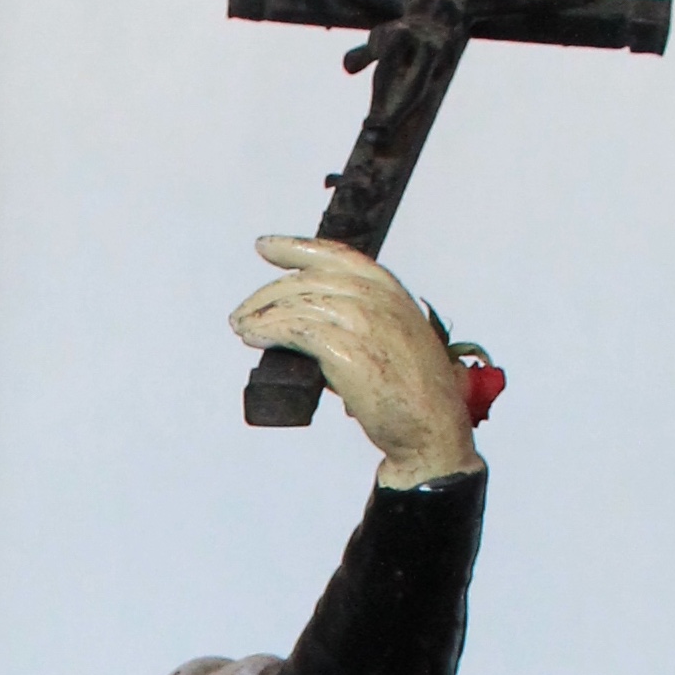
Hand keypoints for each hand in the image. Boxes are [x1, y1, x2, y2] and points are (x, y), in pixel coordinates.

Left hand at [229, 237, 477, 487]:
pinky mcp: (346, 350)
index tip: (265, 248)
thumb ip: (358, 324)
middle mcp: (376, 297)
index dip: (296, 248)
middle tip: (243, 312)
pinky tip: (254, 338)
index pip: (336, 256)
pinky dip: (269, 331)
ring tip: (242, 328)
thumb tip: (310, 331)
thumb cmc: (413, 392)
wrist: (431, 426)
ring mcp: (362, 321)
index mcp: (389, 290)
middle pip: (308, 280)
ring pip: (298, 303)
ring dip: (262, 314)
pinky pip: (296, 330)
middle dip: (269, 293)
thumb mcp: (392, 339)